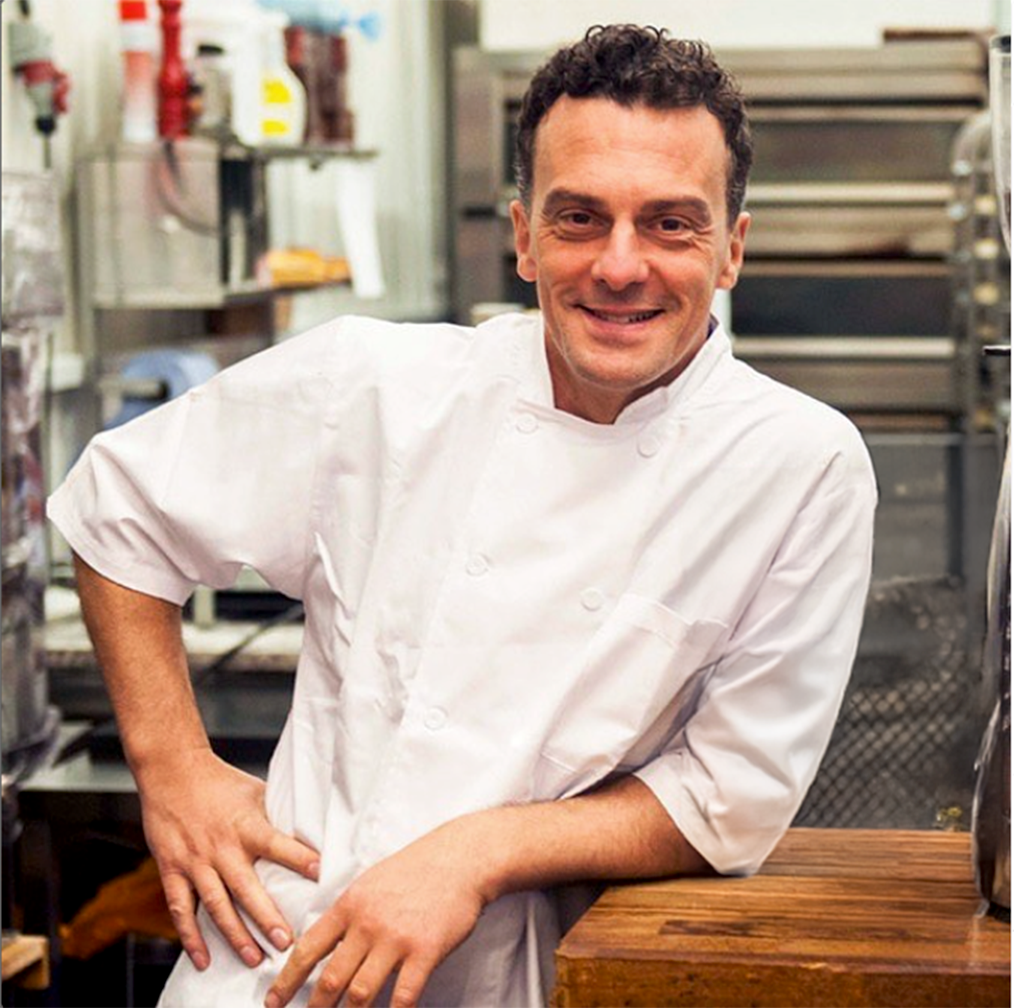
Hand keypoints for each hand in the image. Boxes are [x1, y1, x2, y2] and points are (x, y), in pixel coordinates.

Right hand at [137, 747, 320, 971]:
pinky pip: (181, 910)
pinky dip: (191, 938)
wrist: (173, 771)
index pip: (277, 843)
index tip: (320, 873)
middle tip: (286, 942)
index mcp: (246, 825)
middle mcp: (221, 846)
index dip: (298, 858)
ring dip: (235, 935)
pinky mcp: (172, 870)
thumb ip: (276, 816)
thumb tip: (309, 831)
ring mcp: (195, 861)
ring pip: (216, 905)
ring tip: (254, 957)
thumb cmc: (221, 782)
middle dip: (267, 917)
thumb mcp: (256, 792)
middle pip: (246, 887)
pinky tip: (204, 959)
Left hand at [265, 820, 488, 1007]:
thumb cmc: (415, 869)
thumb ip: (348, 913)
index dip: (286, 980)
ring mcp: (397, 939)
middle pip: (330, 979)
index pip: (308, 948)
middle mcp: (368, 923)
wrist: (459, 858)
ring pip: (361, 993)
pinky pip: (403, 996)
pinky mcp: (425, 951)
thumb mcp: (370, 882)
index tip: (272, 1003)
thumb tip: (324, 944)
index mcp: (350, 905)